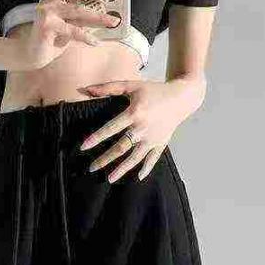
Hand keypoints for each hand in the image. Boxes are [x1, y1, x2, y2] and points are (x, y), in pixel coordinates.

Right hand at [17, 0, 120, 69]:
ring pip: (76, 10)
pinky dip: (86, 37)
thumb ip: (79, 14)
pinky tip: (95, 41)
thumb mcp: (67, 22)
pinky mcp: (47, 27)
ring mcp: (46, 13)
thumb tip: (102, 11)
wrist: (33, 54)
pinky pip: (72, 30)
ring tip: (112, 21)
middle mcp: (47, 0)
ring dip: (97, 16)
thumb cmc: (52, 37)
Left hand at [78, 77, 197, 181]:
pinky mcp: (161, 143)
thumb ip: (108, 87)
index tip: (83, 147)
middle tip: (91, 168)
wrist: (181, 98)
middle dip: (105, 159)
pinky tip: (139, 177)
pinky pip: (153, 159)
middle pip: (121, 147)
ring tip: (109, 178)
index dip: (96, 138)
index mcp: (134, 113)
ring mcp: (153, 138)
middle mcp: (143, 128)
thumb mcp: (132, 85)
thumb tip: (85, 89)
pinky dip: (147, 168)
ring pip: (135, 157)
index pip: (111, 128)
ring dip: (122, 169)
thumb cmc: (154, 90)